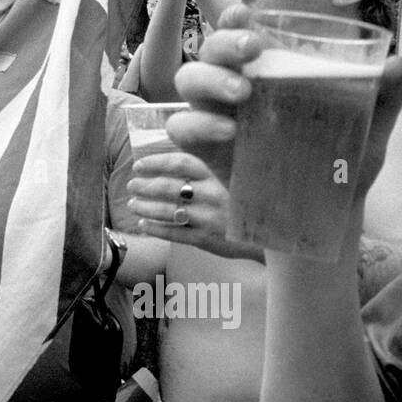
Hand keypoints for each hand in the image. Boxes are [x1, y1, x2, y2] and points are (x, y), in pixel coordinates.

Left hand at [126, 151, 261, 261]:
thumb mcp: (231, 179)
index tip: (138, 166)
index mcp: (217, 175)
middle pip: (169, 187)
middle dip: (145, 186)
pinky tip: (143, 224)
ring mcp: (209, 218)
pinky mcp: (207, 239)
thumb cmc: (244, 203)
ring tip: (132, 204)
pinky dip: (155, 228)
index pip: (180, 163)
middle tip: (131, 186)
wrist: (270, 235)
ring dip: (145, 207)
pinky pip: (174, 233)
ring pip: (168, 211)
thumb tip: (171, 162)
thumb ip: (206, 171)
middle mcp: (212, 195)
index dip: (156, 163)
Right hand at [168, 3, 401, 205]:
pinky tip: (229, 134)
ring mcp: (215, 117)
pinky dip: (198, 125)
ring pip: (188, 81)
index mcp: (270, 70)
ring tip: (242, 92)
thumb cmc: (341, 162)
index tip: (247, 14)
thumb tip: (396, 62)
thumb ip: (384, 97)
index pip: (241, 31)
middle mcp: (235, 85)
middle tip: (253, 50)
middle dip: (224, 43)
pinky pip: (182, 128)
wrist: (327, 216)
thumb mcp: (369, 129)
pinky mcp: (205, 150)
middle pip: (210, 49)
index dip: (235, 18)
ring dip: (209, 78)